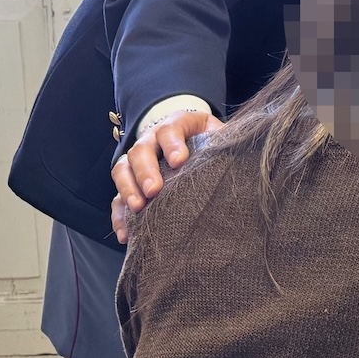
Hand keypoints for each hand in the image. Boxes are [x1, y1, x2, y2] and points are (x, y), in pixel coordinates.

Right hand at [111, 108, 224, 243]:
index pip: (170, 129)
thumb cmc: (213, 142)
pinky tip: (125, 233)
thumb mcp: (220, 136)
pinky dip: (119, 215)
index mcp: (177, 125)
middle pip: (141, 150)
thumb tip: (241, 157)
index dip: (172, 143)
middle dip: (146, 170)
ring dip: (128, 189)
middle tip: (155, 190)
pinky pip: (117, 198)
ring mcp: (138, 162)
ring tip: (138, 208)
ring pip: (123, 170)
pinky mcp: (131, 184)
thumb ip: (225, 143)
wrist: (200, 144)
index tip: (180, 161)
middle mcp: (152, 140)